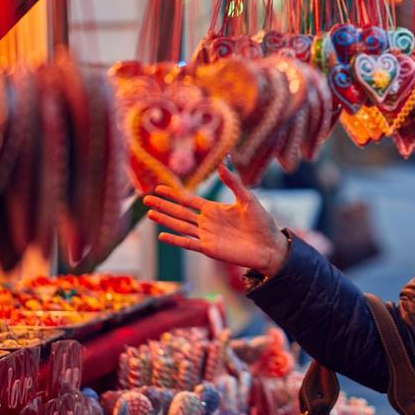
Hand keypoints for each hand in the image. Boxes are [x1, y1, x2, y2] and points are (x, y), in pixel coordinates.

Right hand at [144, 164, 288, 276]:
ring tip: (150, 214)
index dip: (174, 194)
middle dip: (163, 205)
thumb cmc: (262, 223)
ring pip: (180, 226)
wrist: (269, 246)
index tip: (158, 187)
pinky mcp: (209, 249)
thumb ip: (234, 183)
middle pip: (180, 212)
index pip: (189, 200)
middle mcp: (207, 222)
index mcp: (214, 209)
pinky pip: (189, 243)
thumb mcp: (248, 199)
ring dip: (165, 220)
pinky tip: (162, 235)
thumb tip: (222, 165)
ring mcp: (207, 236)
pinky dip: (175, 240)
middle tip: (145, 199)